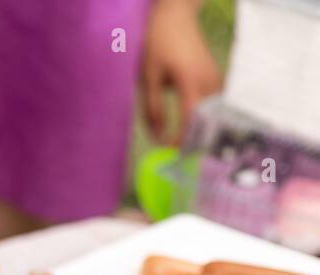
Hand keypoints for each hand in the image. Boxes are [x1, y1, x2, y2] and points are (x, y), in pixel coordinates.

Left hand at [142, 0, 221, 144]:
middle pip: (207, 122)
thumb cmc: (158, 45)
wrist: (176, 18)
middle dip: (194, 144)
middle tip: (180, 164)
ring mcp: (217, 80)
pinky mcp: (217, 80)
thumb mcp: (148, 78)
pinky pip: (214, 107)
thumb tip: (158, 138)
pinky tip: (194, 134)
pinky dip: (205, 122)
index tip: (170, 156)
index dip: (182, 141)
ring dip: (201, 134)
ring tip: (187, 154)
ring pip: (214, 116)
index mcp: (191, 81)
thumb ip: (152, 110)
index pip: (191, 119)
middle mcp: (210, 82)